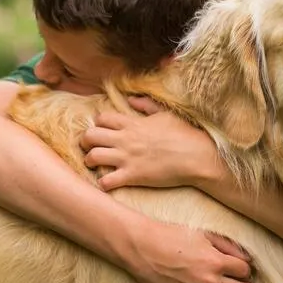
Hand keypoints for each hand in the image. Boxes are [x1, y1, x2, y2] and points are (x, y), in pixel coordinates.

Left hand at [80, 96, 222, 190]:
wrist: (197, 156)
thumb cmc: (185, 134)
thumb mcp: (166, 114)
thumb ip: (146, 105)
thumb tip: (131, 99)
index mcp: (133, 123)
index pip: (101, 118)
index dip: (98, 124)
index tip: (103, 131)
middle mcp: (125, 139)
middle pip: (89, 136)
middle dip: (85, 142)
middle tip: (91, 147)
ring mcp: (127, 158)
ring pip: (92, 157)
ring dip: (90, 162)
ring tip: (95, 165)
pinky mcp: (133, 176)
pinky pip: (106, 181)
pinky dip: (103, 183)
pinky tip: (108, 183)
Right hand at [123, 219, 253, 282]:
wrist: (142, 247)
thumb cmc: (171, 236)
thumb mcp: (204, 234)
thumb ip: (228, 246)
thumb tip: (246, 257)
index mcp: (215, 261)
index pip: (245, 270)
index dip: (244, 268)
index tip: (238, 267)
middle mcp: (209, 281)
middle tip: (235, 280)